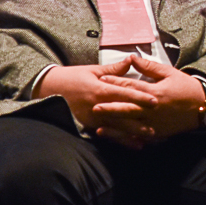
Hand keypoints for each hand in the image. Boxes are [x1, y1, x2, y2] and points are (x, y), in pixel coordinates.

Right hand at [32, 60, 159, 146]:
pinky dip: (120, 140)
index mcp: (99, 89)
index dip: (140, 98)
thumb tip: (131, 60)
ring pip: (116, 127)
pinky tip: (131, 144)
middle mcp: (97, 106)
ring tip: (148, 137)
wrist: (47, 90)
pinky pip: (106, 135)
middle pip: (123, 114)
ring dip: (133, 133)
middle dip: (140, 120)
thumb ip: (114, 70)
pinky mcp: (87, 126)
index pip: (124, 94)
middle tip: (158, 124)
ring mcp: (91, 118)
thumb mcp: (92, 70)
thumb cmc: (71, 77)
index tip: (155, 101)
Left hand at [94, 55, 205, 144]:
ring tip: (98, 122)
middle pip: (128, 108)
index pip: (132, 86)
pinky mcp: (156, 133)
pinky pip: (137, 136)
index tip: (103, 79)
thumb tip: (132, 58)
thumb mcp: (170, 73)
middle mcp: (153, 109)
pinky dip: (123, 137)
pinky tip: (113, 135)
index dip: (116, 82)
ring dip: (114, 124)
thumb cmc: (186, 88)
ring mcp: (154, 123)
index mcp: (156, 92)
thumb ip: (149, 67)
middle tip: (94, 105)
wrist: (203, 107)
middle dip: (110, 107)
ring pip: (130, 124)